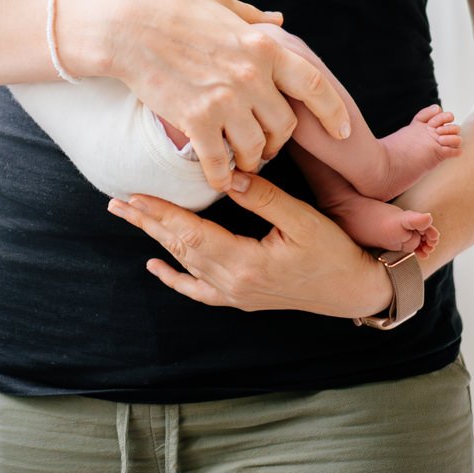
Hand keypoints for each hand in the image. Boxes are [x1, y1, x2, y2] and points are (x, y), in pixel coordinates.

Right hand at [72, 0, 350, 189]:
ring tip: (239, 160)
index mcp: (262, 46)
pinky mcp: (196, 121)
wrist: (126, 27)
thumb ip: (254, 18)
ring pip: (256, 150)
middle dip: (277, 140)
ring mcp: (225, 101)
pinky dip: (221, 176)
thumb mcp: (220, 4)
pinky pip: (219, 164)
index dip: (333, 112)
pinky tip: (217, 177)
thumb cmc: (171, 10)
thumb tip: (280, 20)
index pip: (314, 85)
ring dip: (250, 160)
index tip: (343, 131)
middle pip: (285, 126)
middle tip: (263, 144)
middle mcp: (250, 76)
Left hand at [108, 174, 391, 316]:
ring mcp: (237, 294)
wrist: (356, 290)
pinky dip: (176, 278)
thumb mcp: (303, 219)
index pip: (191, 233)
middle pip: (181, 247)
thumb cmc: (334, 251)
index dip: (162, 213)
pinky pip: (200, 290)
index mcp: (246, 263)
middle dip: (148, 223)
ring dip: (157, 240)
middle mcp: (234, 284)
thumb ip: (265, 197)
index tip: (135, 194)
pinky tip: (156, 267)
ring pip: (186, 263)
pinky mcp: (243, 297)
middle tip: (117, 201)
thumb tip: (230, 175)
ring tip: (131, 218)